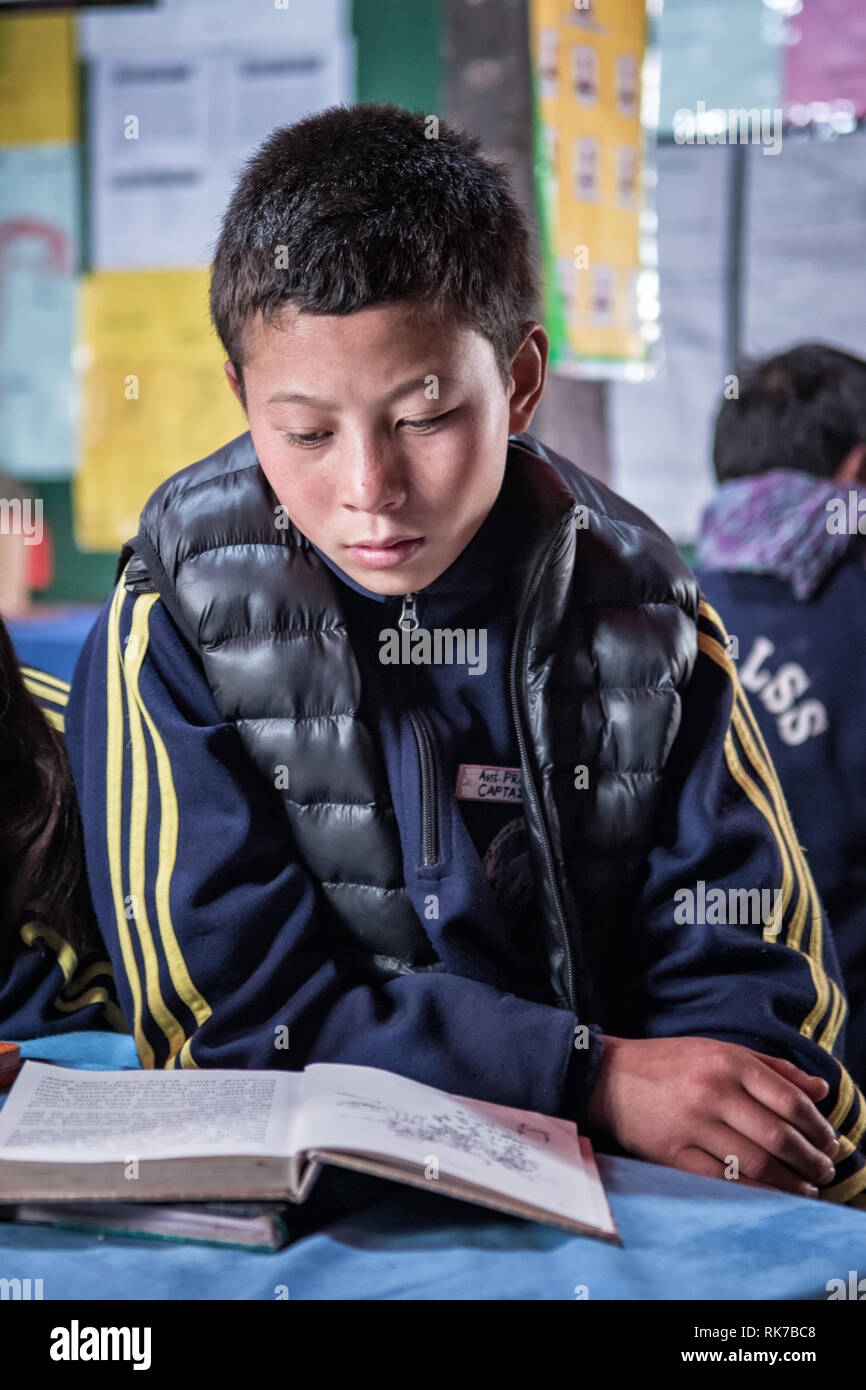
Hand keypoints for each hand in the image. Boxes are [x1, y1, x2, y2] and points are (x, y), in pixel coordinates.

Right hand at [587, 1035, 840, 1197]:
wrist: (608, 1076)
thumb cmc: (670, 1063)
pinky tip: (771, 1194)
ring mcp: (691, 1124)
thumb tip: (821, 1090)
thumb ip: (773, 1069)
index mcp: (728, 1061)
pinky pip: (723, 1181)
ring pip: (756, 1163)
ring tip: (806, 1187)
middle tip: (824, 1170)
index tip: (830, 1142)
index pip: (790, 1101)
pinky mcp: (671, 1153)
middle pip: (778, 1136)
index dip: (818, 1127)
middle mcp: (712, 1090)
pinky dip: (755, 1192)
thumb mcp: (721, 1050)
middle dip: (811, 1160)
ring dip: (790, 1182)